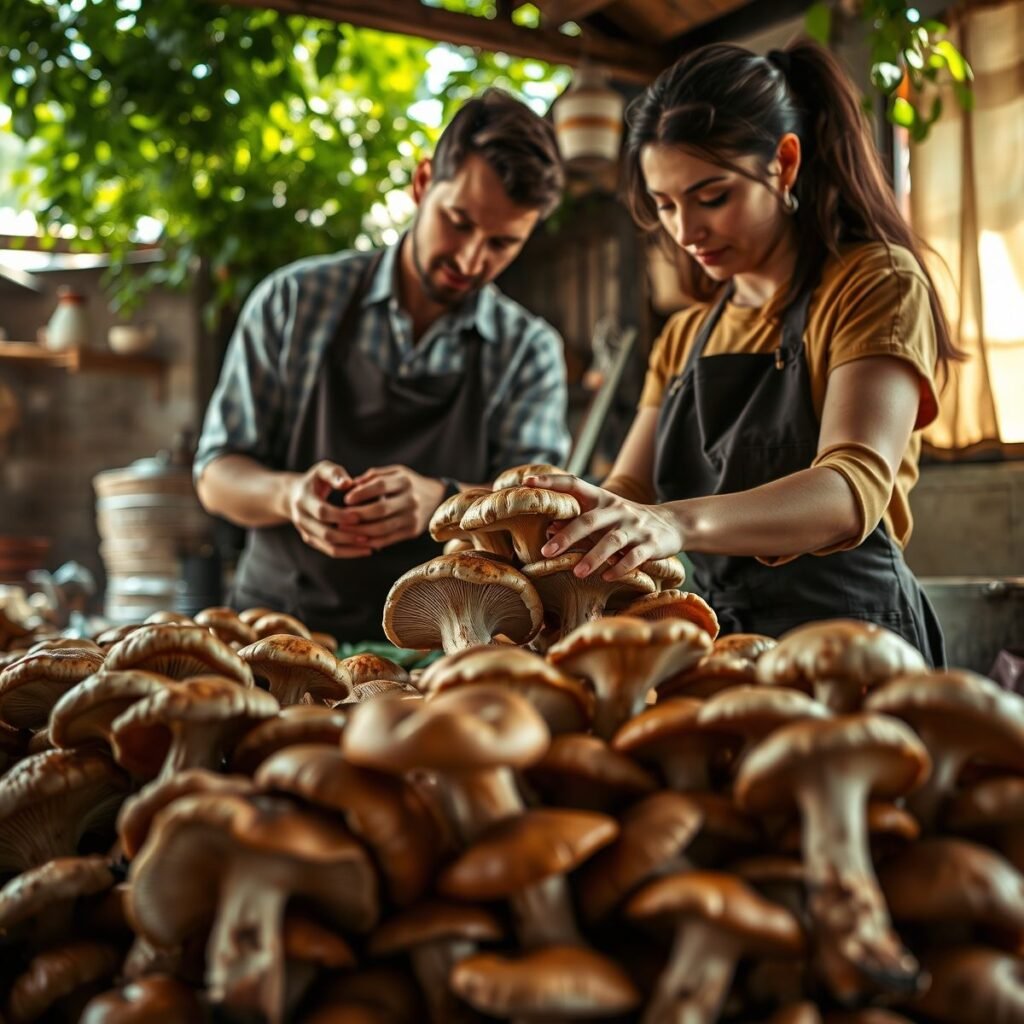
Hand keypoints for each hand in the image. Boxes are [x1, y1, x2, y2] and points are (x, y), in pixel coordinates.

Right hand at [284, 461, 373, 558]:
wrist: (293, 495)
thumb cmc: (315, 480)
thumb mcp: (322, 470)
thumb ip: (335, 474)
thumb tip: (348, 483)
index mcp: (303, 500)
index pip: (322, 512)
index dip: (340, 515)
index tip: (358, 516)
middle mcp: (301, 518)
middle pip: (325, 533)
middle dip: (348, 536)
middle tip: (369, 535)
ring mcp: (305, 532)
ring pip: (328, 546)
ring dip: (350, 549)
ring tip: (371, 546)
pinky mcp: (312, 540)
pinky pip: (330, 551)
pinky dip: (348, 552)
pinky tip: (365, 549)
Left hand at [336, 464, 446, 550]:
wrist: (436, 498)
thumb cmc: (408, 483)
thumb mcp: (395, 472)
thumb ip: (373, 475)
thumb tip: (350, 485)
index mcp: (405, 481)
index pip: (380, 486)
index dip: (362, 493)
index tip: (346, 499)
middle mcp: (411, 499)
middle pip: (381, 509)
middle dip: (358, 515)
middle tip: (341, 518)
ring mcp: (413, 517)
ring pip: (383, 527)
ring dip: (361, 531)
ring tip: (344, 531)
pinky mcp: (412, 531)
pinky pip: (388, 539)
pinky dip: (371, 541)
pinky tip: (358, 540)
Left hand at [526, 472, 683, 580]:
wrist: (672, 524)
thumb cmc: (626, 522)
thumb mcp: (604, 516)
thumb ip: (578, 521)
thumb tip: (548, 529)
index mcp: (602, 499)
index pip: (574, 484)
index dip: (551, 482)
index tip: (526, 483)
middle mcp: (617, 509)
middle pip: (589, 520)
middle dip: (567, 536)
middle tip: (546, 552)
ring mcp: (635, 527)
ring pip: (611, 541)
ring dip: (593, 557)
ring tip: (577, 573)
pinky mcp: (651, 544)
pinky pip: (634, 557)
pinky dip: (620, 568)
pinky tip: (606, 577)